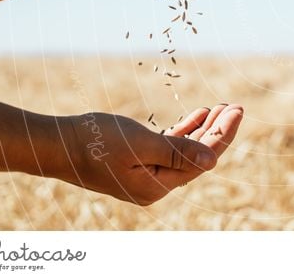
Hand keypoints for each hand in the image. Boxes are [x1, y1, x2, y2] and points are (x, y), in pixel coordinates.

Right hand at [62, 104, 243, 204]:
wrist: (56, 144)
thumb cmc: (95, 141)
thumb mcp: (140, 144)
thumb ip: (178, 152)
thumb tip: (214, 159)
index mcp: (157, 186)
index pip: (202, 159)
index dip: (223, 134)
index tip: (238, 110)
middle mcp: (154, 185)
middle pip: (197, 156)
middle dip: (218, 131)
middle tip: (235, 106)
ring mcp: (145, 176)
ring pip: (185, 151)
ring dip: (203, 129)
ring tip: (221, 108)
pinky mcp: (136, 164)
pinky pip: (169, 148)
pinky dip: (184, 131)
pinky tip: (198, 114)